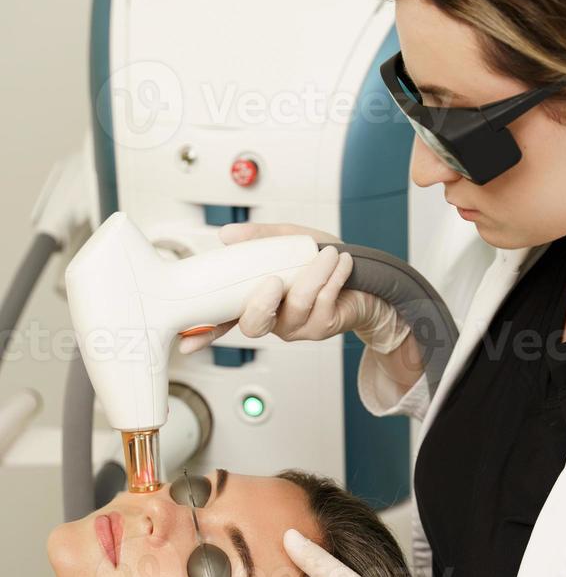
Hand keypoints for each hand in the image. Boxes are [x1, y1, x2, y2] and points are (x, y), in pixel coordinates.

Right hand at [177, 222, 409, 354]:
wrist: (367, 279)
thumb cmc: (324, 262)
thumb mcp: (291, 241)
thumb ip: (260, 238)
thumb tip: (227, 235)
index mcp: (255, 299)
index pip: (222, 318)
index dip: (203, 330)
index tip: (186, 341)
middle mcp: (272, 319)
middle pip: (253, 325)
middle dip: (260, 304)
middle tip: (274, 280)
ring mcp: (296, 327)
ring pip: (296, 306)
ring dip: (314, 274)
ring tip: (328, 254)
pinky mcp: (321, 328)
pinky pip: (323, 303)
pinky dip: (333, 277)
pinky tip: (340, 263)